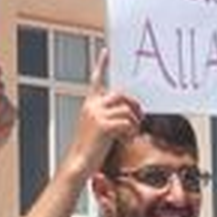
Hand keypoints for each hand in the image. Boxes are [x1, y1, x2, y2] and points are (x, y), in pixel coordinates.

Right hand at [65, 51, 141, 178]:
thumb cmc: (89, 149)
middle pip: (121, 94)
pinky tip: (125, 141)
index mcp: (89, 104)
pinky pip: (127, 123)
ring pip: (126, 110)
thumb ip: (108, 116)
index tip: (106, 51)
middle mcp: (91, 106)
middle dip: (134, 105)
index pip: (96, 80)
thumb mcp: (96, 128)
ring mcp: (96, 114)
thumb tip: (128, 111)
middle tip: (139, 118)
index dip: (101, 64)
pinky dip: (130, 133)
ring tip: (129, 135)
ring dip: (133, 123)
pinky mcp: (103, 125)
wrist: (77, 164)